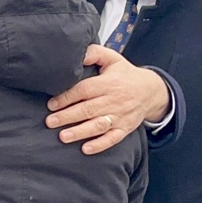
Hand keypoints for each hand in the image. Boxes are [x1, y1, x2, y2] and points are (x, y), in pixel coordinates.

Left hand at [45, 44, 169, 153]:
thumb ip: (94, 53)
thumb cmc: (126, 75)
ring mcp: (120, 116)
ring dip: (80, 132)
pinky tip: (86, 149)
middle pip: (87, 109)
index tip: (52, 104)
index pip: (84, 90)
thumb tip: (78, 55)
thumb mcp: (112, 58)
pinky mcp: (125, 128)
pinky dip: (100, 144)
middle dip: (67, 116)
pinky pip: (112, 138)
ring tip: (63, 136)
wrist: (151, 91)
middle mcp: (113, 100)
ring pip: (98, 125)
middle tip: (50, 122)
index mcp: (108, 83)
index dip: (67, 97)